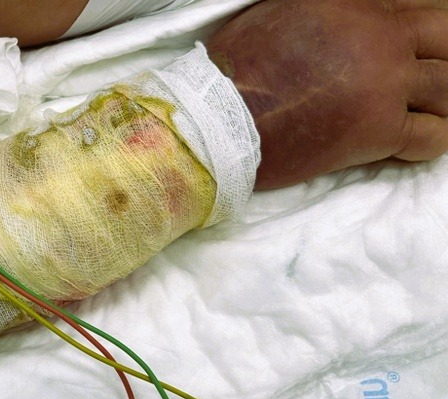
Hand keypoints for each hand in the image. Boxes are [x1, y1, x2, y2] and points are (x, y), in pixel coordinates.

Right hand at [207, 0, 447, 188]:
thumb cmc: (235, 69)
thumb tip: (342, 15)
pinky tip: (416, 141)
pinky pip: (433, 137)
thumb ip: (325, 10)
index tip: (412, 45)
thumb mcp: (279, 10)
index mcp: (355, 5)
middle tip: (433, 72)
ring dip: (441, 99)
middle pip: (446, 37)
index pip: (416, 6)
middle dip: (445, 53)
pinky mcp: (379, 131)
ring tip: (428, 108)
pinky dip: (431, 139)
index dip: (417, 27)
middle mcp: (380, 38)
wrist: (217, 121)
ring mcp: (385, 85)